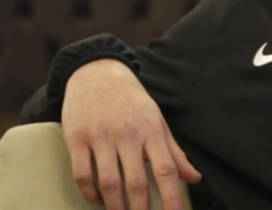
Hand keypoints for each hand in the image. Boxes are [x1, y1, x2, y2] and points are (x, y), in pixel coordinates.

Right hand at [62, 59, 201, 209]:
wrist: (97, 73)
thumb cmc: (132, 102)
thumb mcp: (157, 121)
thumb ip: (174, 152)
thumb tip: (194, 178)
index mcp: (151, 130)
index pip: (166, 170)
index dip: (172, 199)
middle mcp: (127, 133)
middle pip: (136, 183)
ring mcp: (100, 136)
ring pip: (109, 183)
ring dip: (115, 207)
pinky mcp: (76, 138)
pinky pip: (82, 175)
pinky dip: (90, 194)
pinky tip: (99, 200)